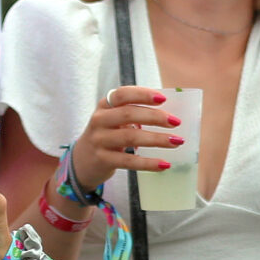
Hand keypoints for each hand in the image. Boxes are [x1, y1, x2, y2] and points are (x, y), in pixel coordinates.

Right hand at [68, 84, 182, 186]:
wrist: (82, 161)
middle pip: (128, 114)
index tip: (163, 99)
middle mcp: (99, 120)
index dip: (142, 94)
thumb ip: (134, 113)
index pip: (122, 95)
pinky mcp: (103, 160)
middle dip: (155, 117)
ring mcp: (99, 140)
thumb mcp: (114, 120)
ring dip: (156, 139)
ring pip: (130, 137)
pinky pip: (129, 161)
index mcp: (105, 106)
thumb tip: (170, 115)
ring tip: (176, 142)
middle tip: (176, 122)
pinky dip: (148, 163)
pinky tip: (164, 164)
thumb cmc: (108, 136)